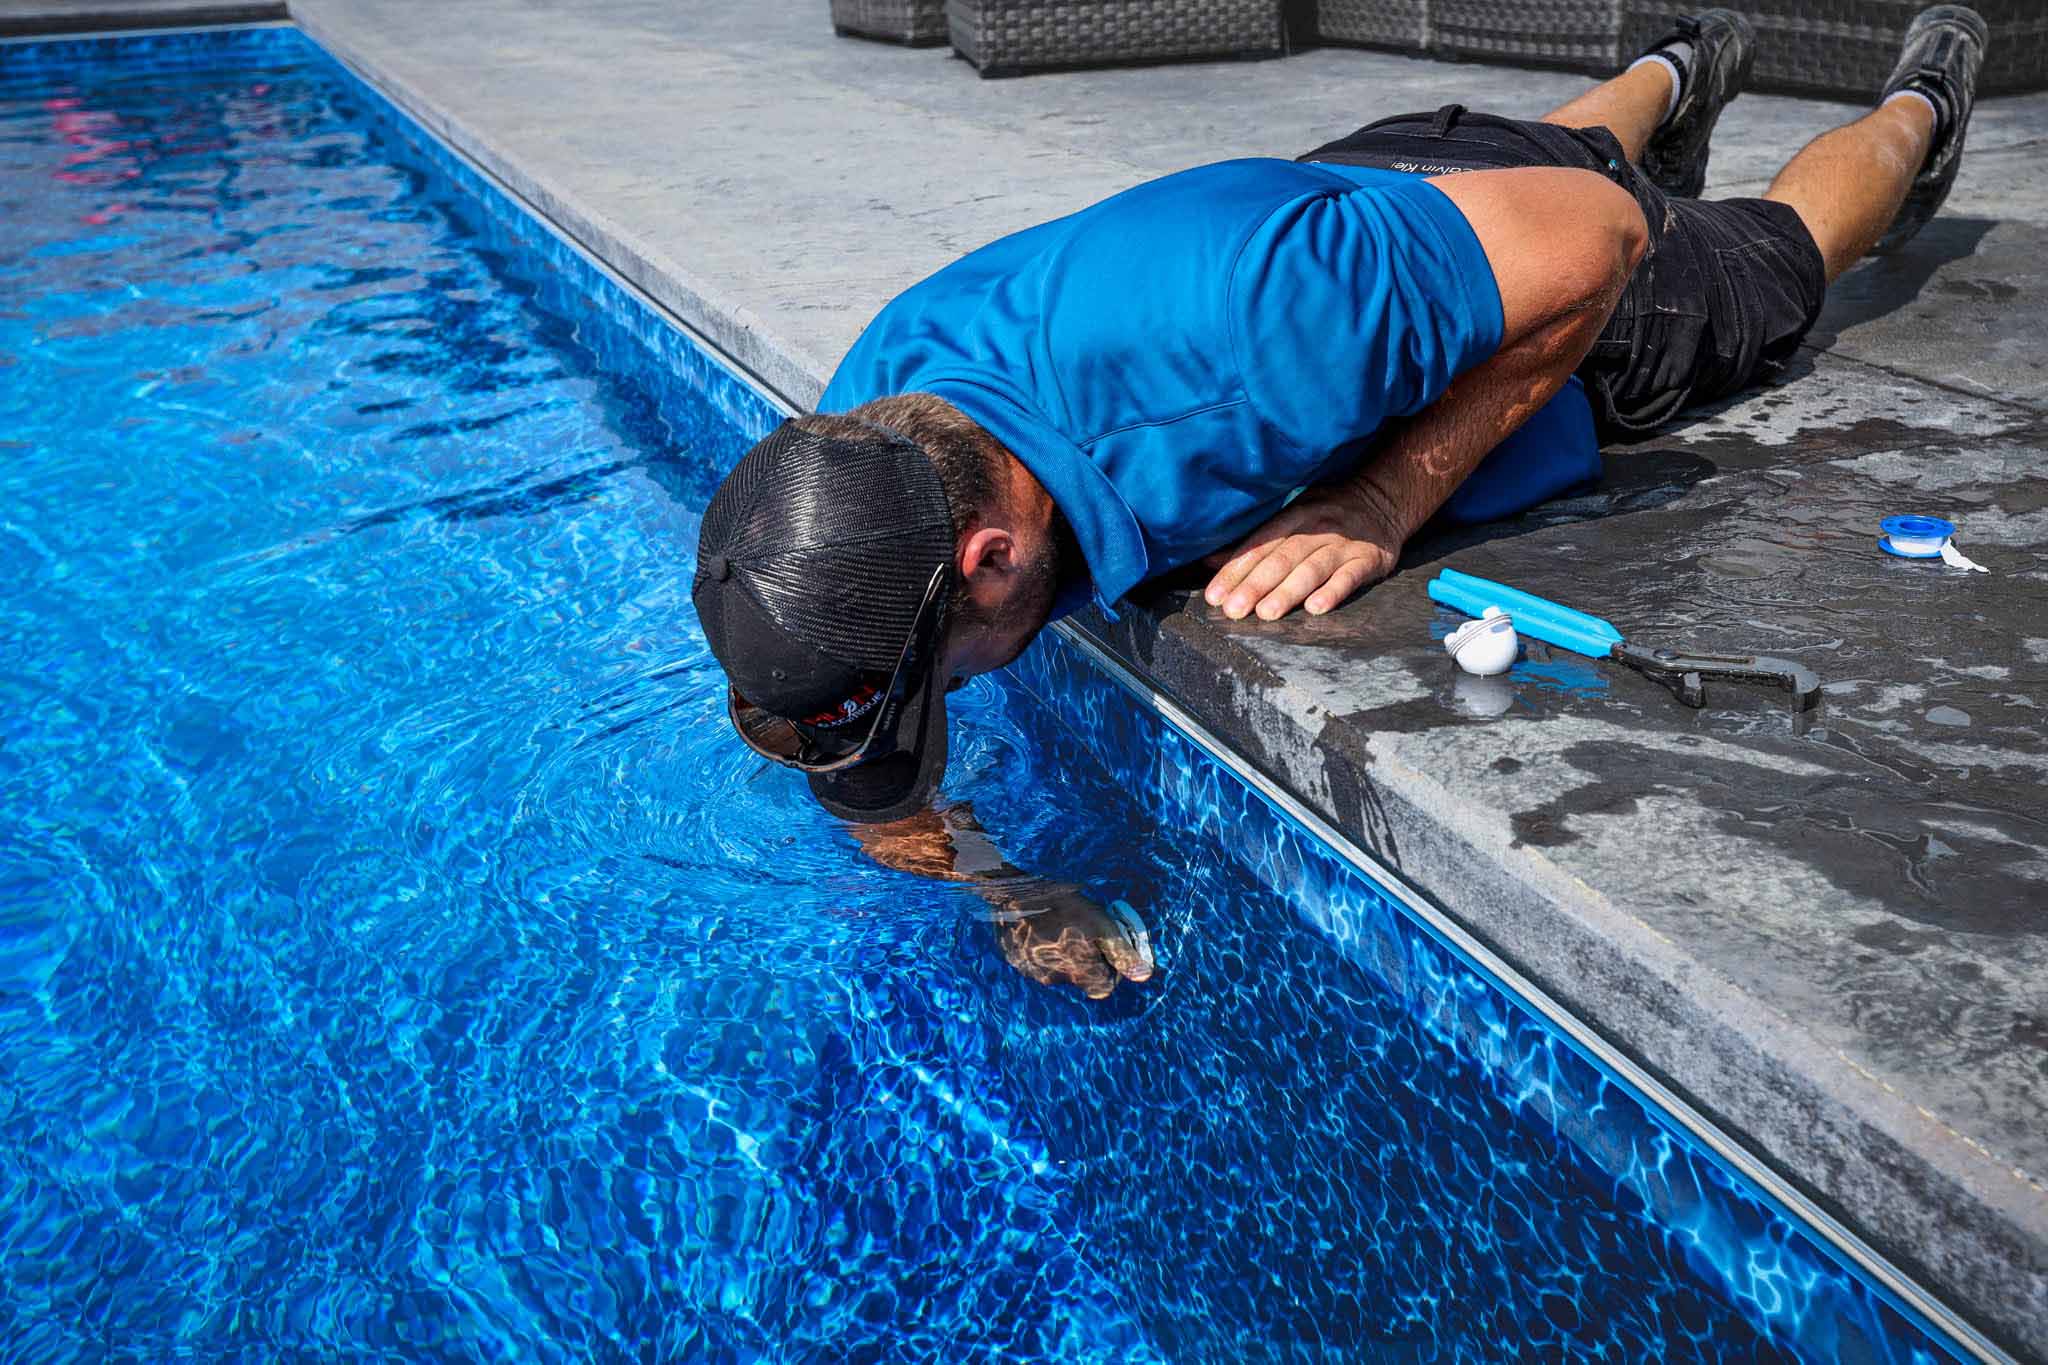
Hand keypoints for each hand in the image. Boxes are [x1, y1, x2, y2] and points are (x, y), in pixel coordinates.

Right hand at [993, 888, 1153, 999]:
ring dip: (1061, 955)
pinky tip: (1040, 927)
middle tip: (1081, 933)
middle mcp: (1054, 979)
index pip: (1104, 988)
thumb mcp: (1102, 925)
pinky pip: (1034, 961)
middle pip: (1080, 979)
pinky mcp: (1014, 960)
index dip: (1109, 971)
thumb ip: (1122, 953)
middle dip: (1084, 962)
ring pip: (1056, 971)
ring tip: (1059, 926)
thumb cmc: (1064, 907)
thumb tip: (1143, 976)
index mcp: (1079, 973)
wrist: (1015, 893)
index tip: (1104, 950)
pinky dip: (1040, 949)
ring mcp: (1031, 971)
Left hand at [1202, 482, 1402, 620]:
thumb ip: (1255, 541)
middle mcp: (1317, 527)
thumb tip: (1209, 562)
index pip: (1260, 545)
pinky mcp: (1369, 558)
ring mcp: (1344, 543)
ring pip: (1312, 569)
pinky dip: (1333, 592)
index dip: (1236, 570)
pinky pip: (1349, 577)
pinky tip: (1315, 609)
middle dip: (1255, 585)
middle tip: (1233, 610)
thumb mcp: (1291, 516)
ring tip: (1266, 613)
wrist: (1384, 500)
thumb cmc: (1328, 513)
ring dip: (1288, 592)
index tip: (1215, 595)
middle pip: (1282, 558)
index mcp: (1294, 515)